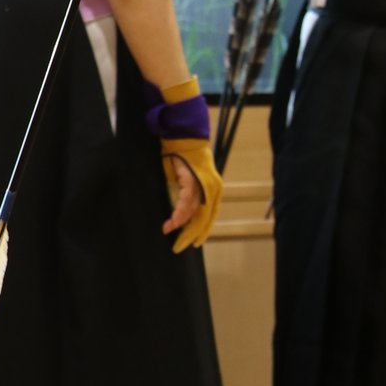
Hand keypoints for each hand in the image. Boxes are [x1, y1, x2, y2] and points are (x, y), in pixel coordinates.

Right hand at [161, 136, 222, 250]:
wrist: (184, 138)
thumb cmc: (185, 160)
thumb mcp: (188, 183)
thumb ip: (188, 198)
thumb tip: (181, 217)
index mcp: (214, 191)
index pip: (209, 217)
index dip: (201, 231)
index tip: (192, 243)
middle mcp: (213, 190)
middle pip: (204, 218)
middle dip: (191, 235)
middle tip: (179, 248)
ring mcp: (205, 185)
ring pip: (194, 212)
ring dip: (182, 226)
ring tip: (171, 236)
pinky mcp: (193, 180)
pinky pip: (186, 202)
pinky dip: (178, 214)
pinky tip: (172, 223)